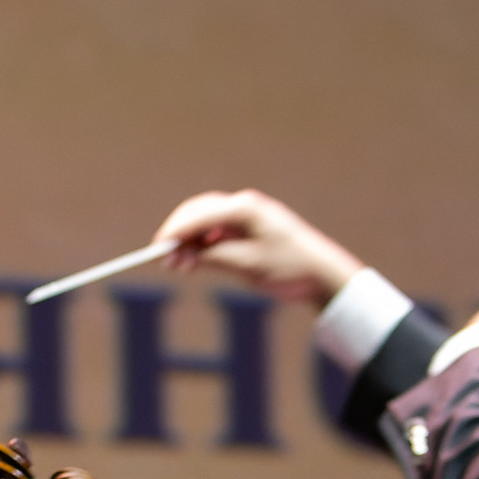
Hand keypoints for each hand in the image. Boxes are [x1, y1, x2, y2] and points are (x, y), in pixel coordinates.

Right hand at [151, 190, 362, 303]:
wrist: (322, 273)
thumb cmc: (289, 267)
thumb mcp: (247, 266)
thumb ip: (212, 257)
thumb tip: (182, 255)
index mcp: (245, 209)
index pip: (199, 215)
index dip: (174, 233)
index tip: (157, 251)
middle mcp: (243, 206)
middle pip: (197, 213)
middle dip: (178, 235)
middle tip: (164, 262)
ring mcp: (245, 215)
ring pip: (203, 221)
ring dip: (188, 241)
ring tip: (179, 266)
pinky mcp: (246, 227)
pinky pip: (215, 230)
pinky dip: (201, 244)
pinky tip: (194, 261)